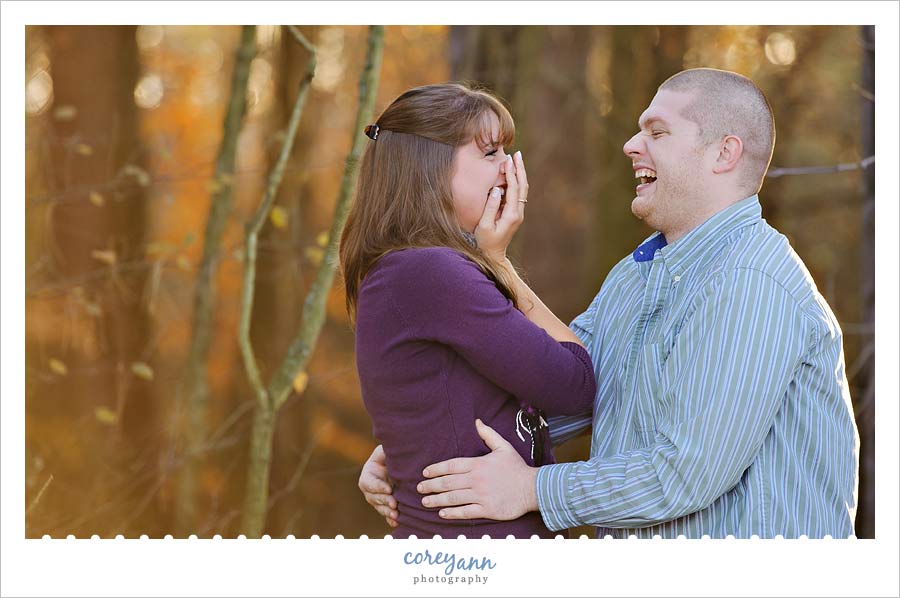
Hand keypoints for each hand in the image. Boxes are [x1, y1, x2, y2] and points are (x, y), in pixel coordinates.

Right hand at [358, 445, 397, 527]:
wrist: (400, 467)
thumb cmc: (391, 456)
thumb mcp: (385, 451)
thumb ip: (383, 451)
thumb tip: (386, 448)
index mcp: (367, 476)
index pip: (370, 483)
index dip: (379, 487)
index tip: (390, 489)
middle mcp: (369, 490)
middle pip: (374, 497)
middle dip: (384, 501)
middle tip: (394, 503)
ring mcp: (377, 499)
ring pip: (379, 508)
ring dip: (387, 512)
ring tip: (396, 514)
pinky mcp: (385, 506)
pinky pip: (386, 515)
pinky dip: (390, 520)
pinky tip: (396, 522)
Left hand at [417, 419, 538, 520]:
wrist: (533, 488)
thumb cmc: (517, 467)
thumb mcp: (503, 447)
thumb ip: (488, 434)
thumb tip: (477, 421)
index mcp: (478, 464)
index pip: (451, 465)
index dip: (436, 469)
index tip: (425, 472)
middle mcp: (477, 480)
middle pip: (448, 483)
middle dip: (431, 485)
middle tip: (419, 488)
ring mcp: (481, 496)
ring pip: (453, 498)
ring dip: (437, 500)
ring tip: (425, 501)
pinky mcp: (487, 510)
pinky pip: (465, 512)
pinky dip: (452, 513)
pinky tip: (442, 513)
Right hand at [474, 151, 528, 261]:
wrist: (493, 255)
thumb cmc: (485, 241)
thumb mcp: (484, 225)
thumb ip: (490, 207)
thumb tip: (497, 189)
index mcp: (511, 215)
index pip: (513, 189)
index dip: (511, 173)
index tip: (508, 160)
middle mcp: (518, 213)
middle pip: (522, 186)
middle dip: (520, 169)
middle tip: (517, 154)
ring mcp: (517, 213)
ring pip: (522, 189)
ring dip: (519, 173)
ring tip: (515, 159)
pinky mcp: (514, 213)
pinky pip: (517, 194)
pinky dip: (515, 181)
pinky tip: (511, 173)